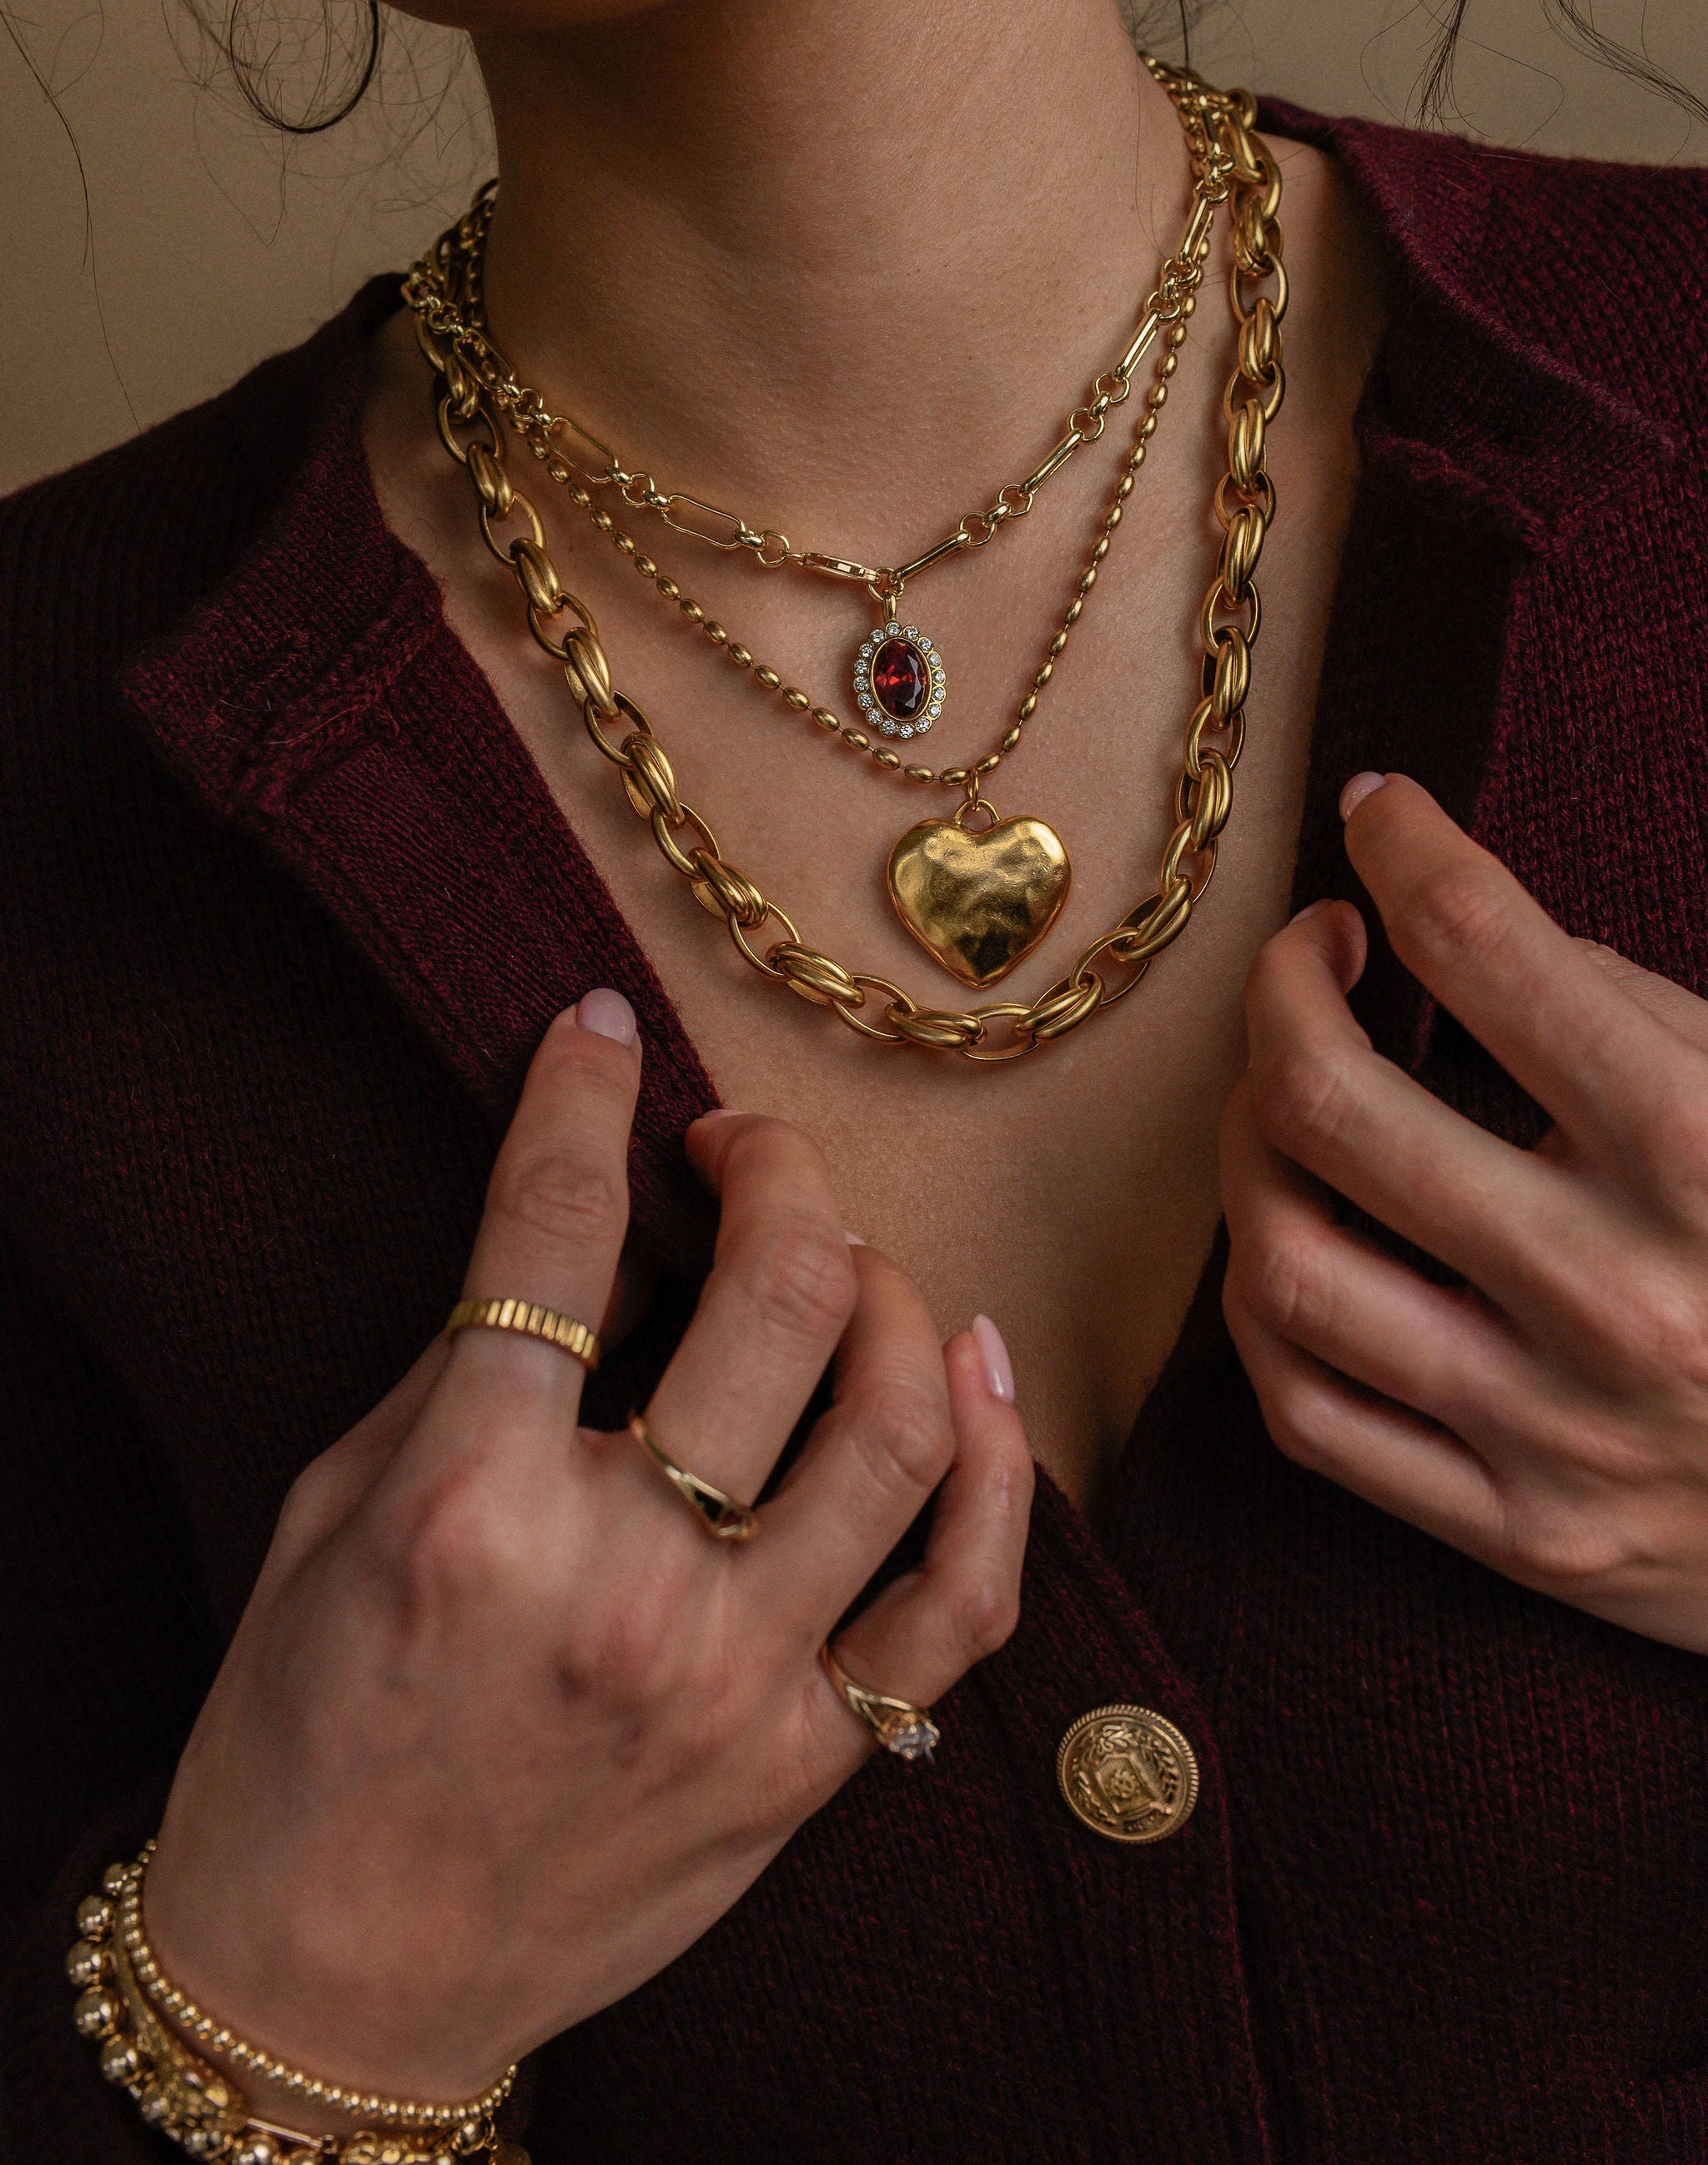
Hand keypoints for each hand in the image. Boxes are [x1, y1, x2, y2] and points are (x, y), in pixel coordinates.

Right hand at [144, 993, 1031, 2122]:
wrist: (339, 1978)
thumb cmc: (306, 1734)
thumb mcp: (333, 1515)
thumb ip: (468, 1371)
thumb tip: (602, 1235)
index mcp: (471, 1509)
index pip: (548, 1235)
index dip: (580, 1098)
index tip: (602, 1036)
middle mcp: (623, 1585)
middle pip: (776, 1302)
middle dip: (776, 1171)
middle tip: (744, 1146)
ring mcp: (737, 1677)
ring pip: (896, 1424)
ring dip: (890, 1287)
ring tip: (847, 1253)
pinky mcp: (807, 1760)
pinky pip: (962, 1601)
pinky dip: (993, 1466)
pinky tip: (973, 1366)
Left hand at [1220, 774, 1707, 1653]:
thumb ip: (1641, 1012)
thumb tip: (1461, 934)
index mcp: (1705, 1154)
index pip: (1487, 948)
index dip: (1404, 847)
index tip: (1379, 816)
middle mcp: (1620, 1294)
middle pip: (1332, 1104)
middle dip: (1281, 992)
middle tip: (1310, 953)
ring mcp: (1558, 1430)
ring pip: (1286, 1265)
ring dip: (1244, 1148)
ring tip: (1281, 1096)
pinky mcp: (1521, 1533)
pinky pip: (1308, 1415)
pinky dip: (1260, 1310)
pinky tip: (1287, 1239)